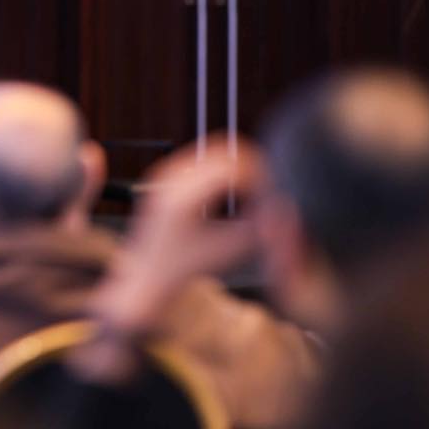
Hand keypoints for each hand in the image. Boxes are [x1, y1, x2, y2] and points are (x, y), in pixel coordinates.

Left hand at [96, 139, 263, 335]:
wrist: (145, 277)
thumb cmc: (182, 271)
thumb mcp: (228, 252)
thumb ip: (258, 229)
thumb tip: (283, 210)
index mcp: (182, 196)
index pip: (233, 167)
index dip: (260, 179)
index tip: (272, 197)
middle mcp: (170, 177)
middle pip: (225, 152)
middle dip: (251, 170)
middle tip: (267, 194)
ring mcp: (166, 173)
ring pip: (215, 152)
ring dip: (238, 169)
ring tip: (252, 196)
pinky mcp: (168, 175)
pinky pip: (205, 160)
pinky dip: (225, 171)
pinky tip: (233, 195)